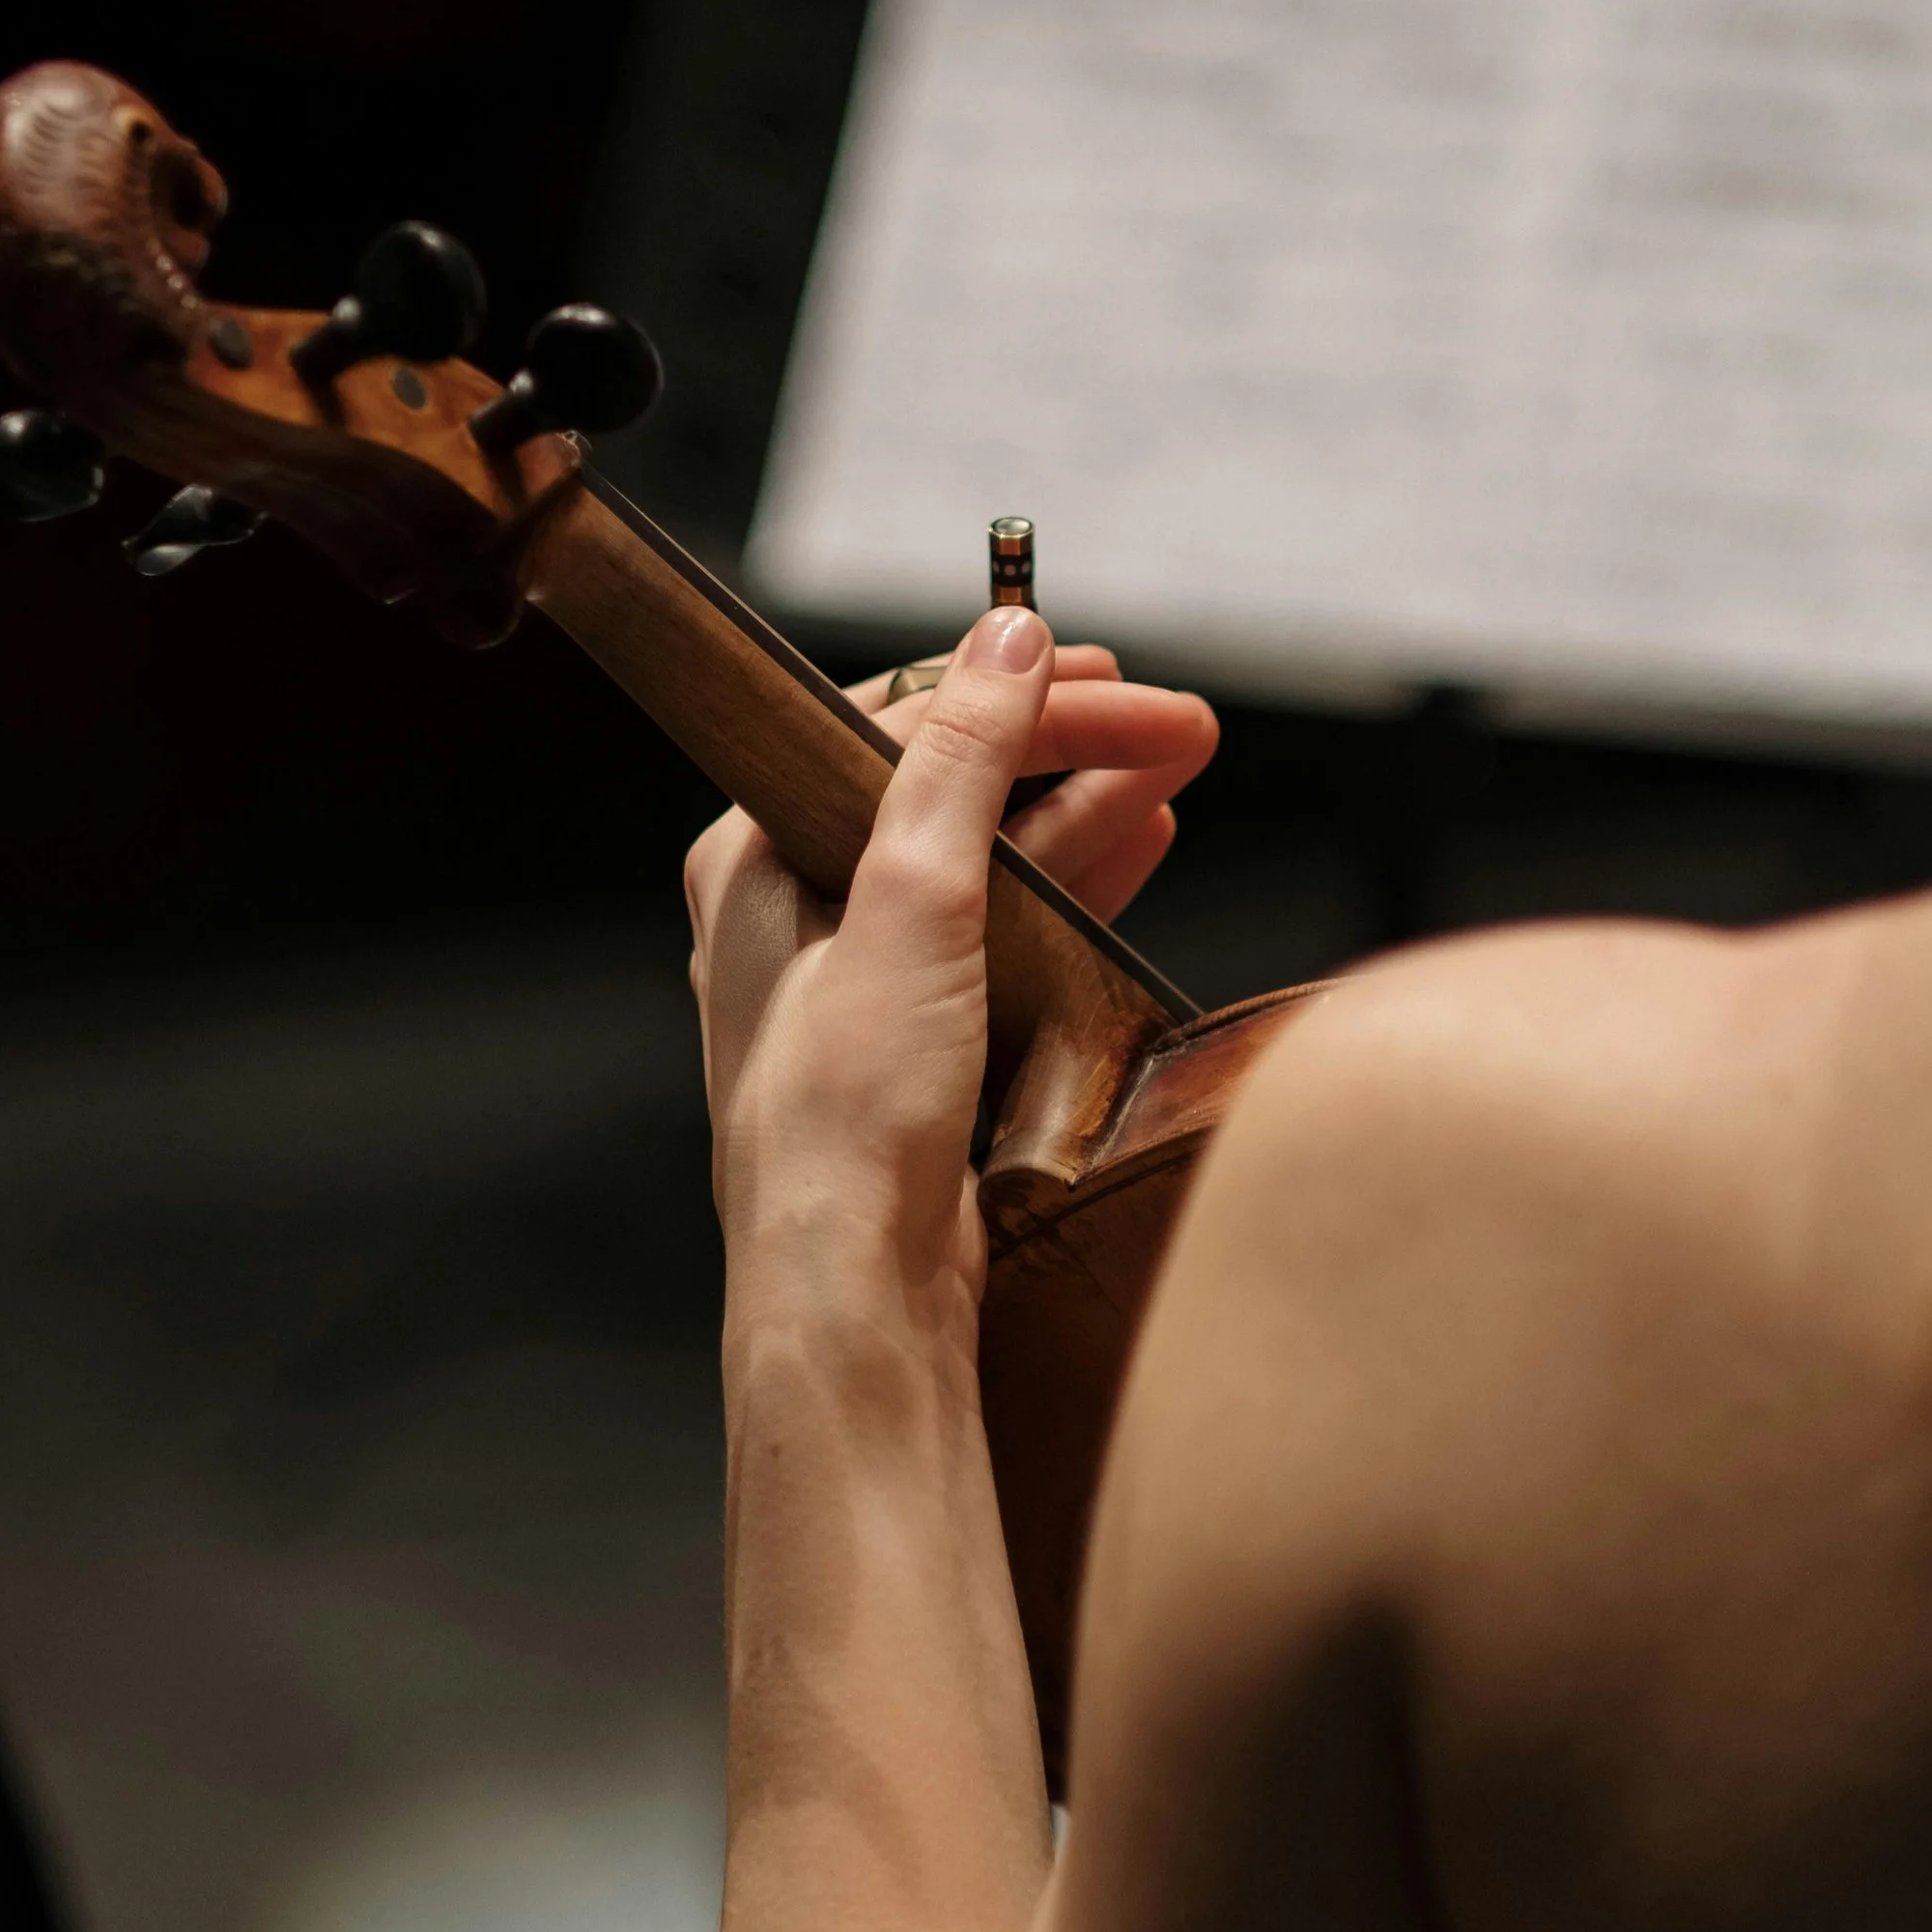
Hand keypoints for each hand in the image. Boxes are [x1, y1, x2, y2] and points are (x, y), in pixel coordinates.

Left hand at [686, 619, 1217, 1320]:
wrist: (854, 1291)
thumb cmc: (846, 1118)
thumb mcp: (912, 901)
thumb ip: (960, 760)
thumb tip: (1006, 640)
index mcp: (753, 855)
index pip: (896, 724)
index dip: (1014, 689)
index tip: (1111, 673)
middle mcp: (795, 908)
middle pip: (949, 784)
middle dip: (1071, 746)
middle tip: (1179, 725)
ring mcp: (859, 979)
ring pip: (985, 855)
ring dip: (1085, 808)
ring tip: (1178, 772)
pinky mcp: (916, 1042)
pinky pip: (1002, 929)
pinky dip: (1073, 884)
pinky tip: (1139, 847)